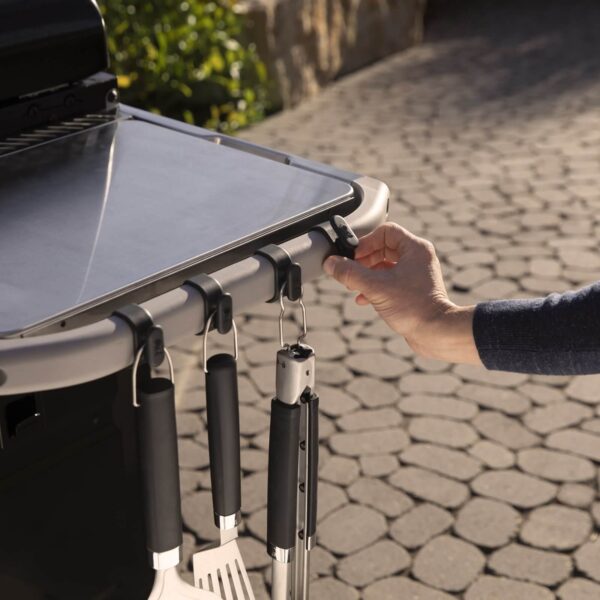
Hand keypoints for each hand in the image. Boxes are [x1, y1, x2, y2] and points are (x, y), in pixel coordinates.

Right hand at [323, 222, 480, 363]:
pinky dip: (375, 287)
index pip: (385, 231)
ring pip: (385, 266)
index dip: (365, 242)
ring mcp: (417, 274)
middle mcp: (418, 258)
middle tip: (350, 271)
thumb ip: (350, 273)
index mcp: (415, 248)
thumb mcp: (374, 287)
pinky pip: (390, 281)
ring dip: (367, 275)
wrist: (436, 333)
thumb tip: (331, 263)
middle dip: (363, 260)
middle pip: (383, 248)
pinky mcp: (414, 290)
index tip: (352, 256)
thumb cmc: (414, 308)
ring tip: (354, 286)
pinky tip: (364, 299)